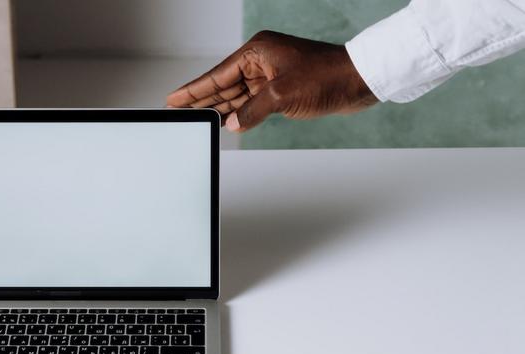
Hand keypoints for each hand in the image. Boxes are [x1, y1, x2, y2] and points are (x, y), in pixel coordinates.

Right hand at [166, 31, 377, 131]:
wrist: (359, 80)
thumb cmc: (326, 77)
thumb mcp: (282, 96)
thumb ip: (252, 111)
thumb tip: (233, 124)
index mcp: (256, 52)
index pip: (217, 74)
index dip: (194, 89)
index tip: (173, 98)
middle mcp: (260, 61)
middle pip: (223, 84)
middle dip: (201, 99)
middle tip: (178, 111)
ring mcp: (270, 75)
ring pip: (236, 95)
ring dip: (219, 108)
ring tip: (196, 119)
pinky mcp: (281, 88)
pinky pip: (251, 101)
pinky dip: (239, 112)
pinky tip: (225, 121)